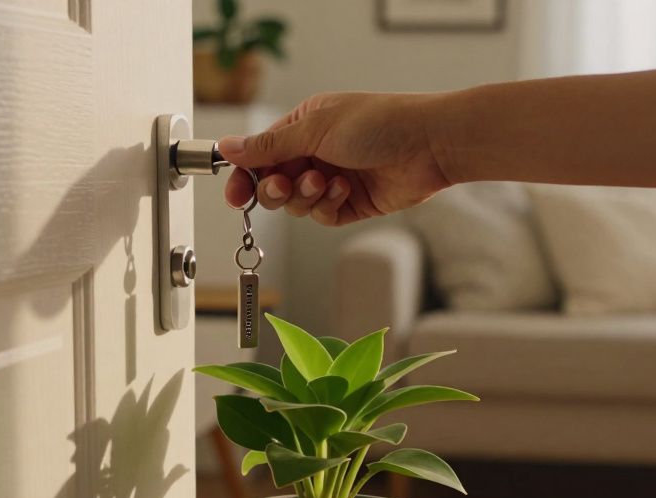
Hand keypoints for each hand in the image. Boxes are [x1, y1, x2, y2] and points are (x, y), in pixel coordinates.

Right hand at [219, 92, 451, 225]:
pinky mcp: (352, 203)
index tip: (235, 195)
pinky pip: (323, 216)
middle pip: (274, 183)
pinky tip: (344, 190)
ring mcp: (334, 179)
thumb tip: (227, 146)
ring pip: (297, 204)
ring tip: (324, 181)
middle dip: (275, 189)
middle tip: (284, 186)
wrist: (428, 145)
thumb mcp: (315, 129)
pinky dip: (328, 206)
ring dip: (306, 196)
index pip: (260, 154)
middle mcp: (316, 152)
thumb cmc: (379, 123)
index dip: (244, 176)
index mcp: (304, 126)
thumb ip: (269, 145)